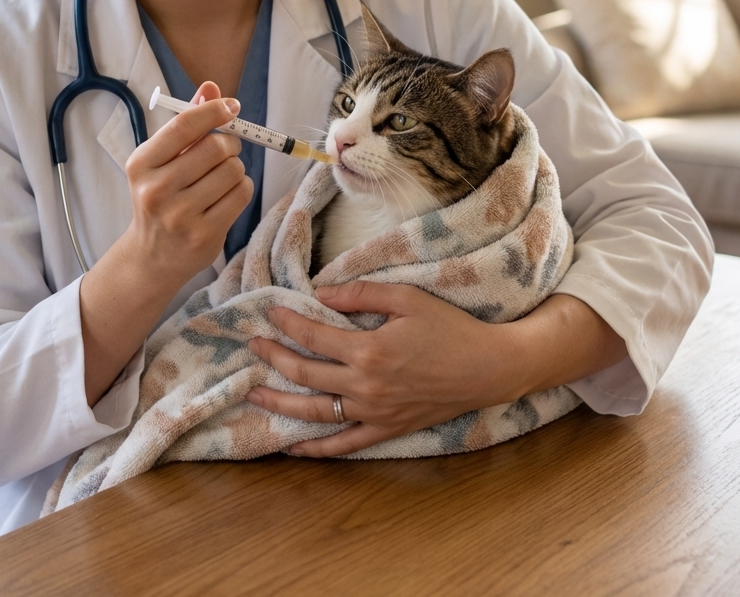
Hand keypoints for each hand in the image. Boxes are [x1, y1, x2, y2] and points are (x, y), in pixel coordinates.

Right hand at [81, 81, 252, 405]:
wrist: (152, 257)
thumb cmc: (161, 197)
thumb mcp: (162, 159)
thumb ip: (187, 122)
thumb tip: (212, 87)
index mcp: (141, 164)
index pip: (184, 125)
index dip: (214, 110)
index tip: (231, 107)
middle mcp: (156, 190)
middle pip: (216, 147)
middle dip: (229, 143)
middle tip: (225, 151)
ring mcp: (180, 216)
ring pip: (234, 170)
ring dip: (235, 169)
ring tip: (220, 179)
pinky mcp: (204, 235)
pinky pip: (242, 194)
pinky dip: (241, 189)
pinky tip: (226, 196)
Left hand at [246, 281, 527, 456]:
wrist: (488, 368)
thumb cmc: (450, 328)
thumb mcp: (408, 298)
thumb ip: (362, 293)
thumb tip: (321, 291)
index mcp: (369, 350)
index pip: (314, 336)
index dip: (288, 323)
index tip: (269, 312)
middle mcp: (365, 386)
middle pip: (305, 374)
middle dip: (274, 358)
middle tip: (252, 346)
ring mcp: (374, 413)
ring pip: (315, 413)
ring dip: (280, 404)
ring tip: (253, 395)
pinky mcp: (387, 430)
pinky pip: (344, 445)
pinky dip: (315, 449)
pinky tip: (292, 447)